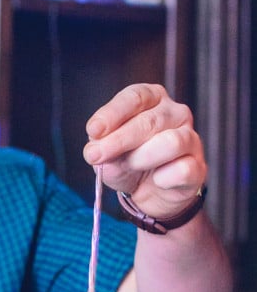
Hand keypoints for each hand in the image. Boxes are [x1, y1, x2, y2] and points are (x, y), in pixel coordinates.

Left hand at [83, 83, 207, 220]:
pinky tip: (156, 180)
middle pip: (149, 121)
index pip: (135, 97)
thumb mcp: (108, 153)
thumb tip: (95, 150)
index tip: (93, 131)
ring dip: (142, 157)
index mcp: (152, 99)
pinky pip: (181, 170)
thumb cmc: (129, 164)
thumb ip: (101, 148)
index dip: (112, 114)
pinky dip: (163, 179)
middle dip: (118, 140)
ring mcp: (191, 138)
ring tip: (130, 166)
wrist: (150, 194)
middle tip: (95, 156)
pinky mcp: (198, 166)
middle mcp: (176, 113)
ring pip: (170, 142)